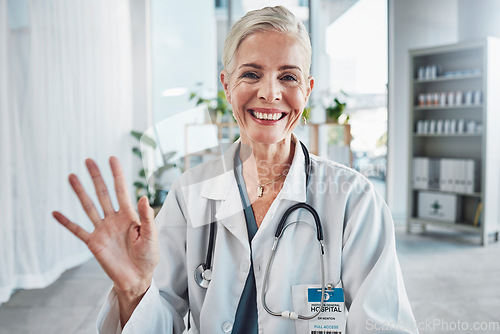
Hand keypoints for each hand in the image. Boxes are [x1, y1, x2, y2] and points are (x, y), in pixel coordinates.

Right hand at [53, 157, 158, 305]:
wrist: (137, 278)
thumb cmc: (148, 256)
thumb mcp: (151, 236)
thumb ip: (147, 217)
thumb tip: (143, 196)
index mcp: (129, 215)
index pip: (121, 190)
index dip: (117, 175)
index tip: (112, 159)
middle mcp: (114, 219)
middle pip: (103, 194)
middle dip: (96, 177)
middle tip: (88, 161)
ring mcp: (102, 230)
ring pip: (89, 207)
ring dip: (80, 192)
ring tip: (71, 176)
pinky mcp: (93, 243)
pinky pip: (77, 230)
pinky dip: (66, 222)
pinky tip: (55, 212)